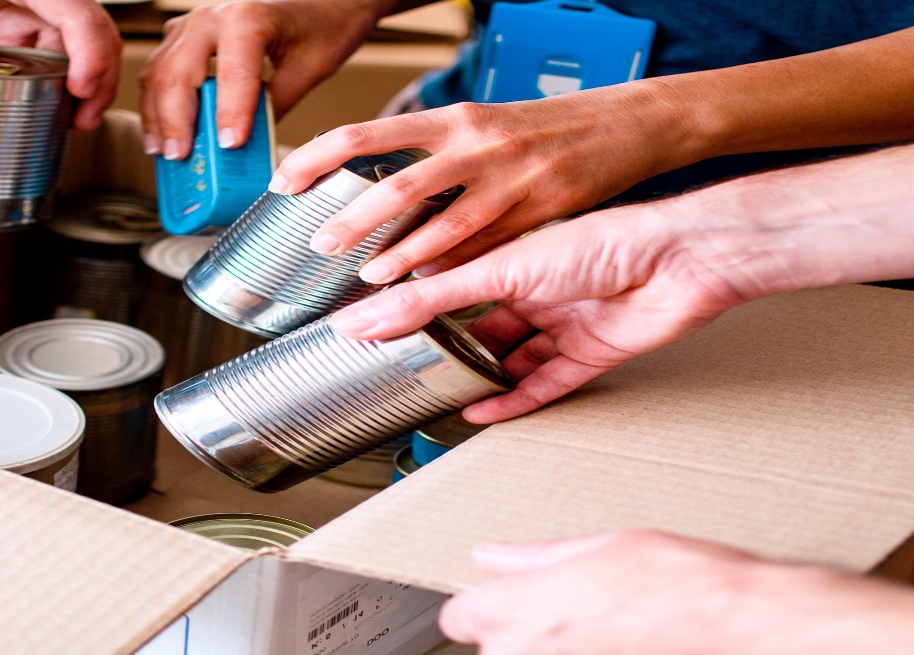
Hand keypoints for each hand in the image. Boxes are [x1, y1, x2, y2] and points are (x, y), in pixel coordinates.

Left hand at [0, 0, 121, 129]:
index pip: (76, 12)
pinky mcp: (13, 6)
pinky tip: (43, 95)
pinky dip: (53, 69)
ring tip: (70, 117)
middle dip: (97, 76)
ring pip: (74, 36)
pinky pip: (47, 37)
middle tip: (83, 120)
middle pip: (90, 28)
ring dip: (80, 76)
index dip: (91, 53)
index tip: (80, 91)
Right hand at [138, 0, 384, 158]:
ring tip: (165, 152)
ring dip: (158, 117)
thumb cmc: (318, 27)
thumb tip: (247, 149)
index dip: (229, 115)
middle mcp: (211, 16)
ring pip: (159, 73)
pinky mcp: (182, 35)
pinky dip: (156, 103)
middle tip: (181, 157)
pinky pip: (159, 70)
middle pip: (179, 74)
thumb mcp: (308, 71)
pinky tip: (162, 132)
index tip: (229, 147)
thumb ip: (275, 107)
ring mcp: (191, 24)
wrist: (318, 2)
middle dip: (177, 122)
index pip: (231, 75)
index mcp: (246, 18)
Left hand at [274, 82, 702, 282]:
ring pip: (441, 226)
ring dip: (401, 258)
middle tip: (323, 247)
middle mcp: (476, 144)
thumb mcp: (482, 127)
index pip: (365, 133)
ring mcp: (509, 179)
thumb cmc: (548, 129)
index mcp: (453, 118)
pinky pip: (488, 248)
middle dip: (353, 221)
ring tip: (370, 279)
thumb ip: (433, 157)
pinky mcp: (540, 211)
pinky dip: (456, 269)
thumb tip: (379, 194)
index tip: (286, 180)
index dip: (318, 156)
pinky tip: (431, 286)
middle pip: (396, 185)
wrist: (627, 123)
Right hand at [329, 206, 757, 422]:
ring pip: (511, 360)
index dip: (414, 308)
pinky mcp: (591, 354)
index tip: (373, 329)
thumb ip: (431, 299)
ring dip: (479, 380)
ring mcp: (564, 323)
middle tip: (405, 372)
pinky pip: (544, 384)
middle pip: (479, 328)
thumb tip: (369, 313)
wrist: (681, 261)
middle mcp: (537, 289)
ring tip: (439, 399)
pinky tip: (482, 414)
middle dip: (446, 351)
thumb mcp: (499, 270)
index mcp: (513, 256)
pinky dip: (514, 401)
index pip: (450, 286)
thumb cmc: (605, 241)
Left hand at [440, 530, 913, 654]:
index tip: (508, 606)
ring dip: (550, 651)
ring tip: (601, 637)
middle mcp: (526, 652)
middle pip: (489, 649)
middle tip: (574, 624)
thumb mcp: (608, 546)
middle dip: (521, 637)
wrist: (742, 626)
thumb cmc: (685, 582)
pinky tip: (619, 645)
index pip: (458, 618)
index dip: (484, 609)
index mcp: (522, 606)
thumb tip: (493, 554)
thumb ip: (539, 557)